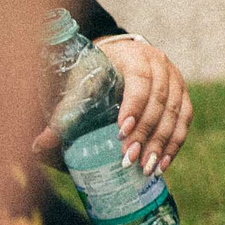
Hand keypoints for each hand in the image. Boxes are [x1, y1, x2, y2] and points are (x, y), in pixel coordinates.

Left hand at [31, 35, 192, 172]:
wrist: (122, 55)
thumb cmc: (98, 69)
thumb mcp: (81, 81)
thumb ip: (65, 110)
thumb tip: (39, 144)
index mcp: (135, 56)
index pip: (140, 80)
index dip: (134, 106)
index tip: (120, 132)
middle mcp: (161, 65)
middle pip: (160, 101)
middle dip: (145, 133)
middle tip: (129, 159)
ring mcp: (176, 80)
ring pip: (176, 113)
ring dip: (162, 143)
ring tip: (147, 169)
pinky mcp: (183, 95)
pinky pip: (185, 121)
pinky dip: (175, 143)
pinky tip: (163, 163)